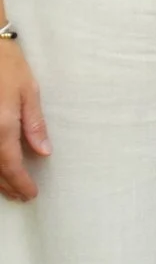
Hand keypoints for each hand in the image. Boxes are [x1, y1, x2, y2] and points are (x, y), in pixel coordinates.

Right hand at [0, 40, 47, 201]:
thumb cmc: (8, 67)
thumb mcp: (28, 92)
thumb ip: (34, 124)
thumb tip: (43, 152)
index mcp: (1, 126)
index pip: (10, 164)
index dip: (20, 182)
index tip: (31, 194)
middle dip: (7, 186)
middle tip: (23, 196)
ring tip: (10, 190)